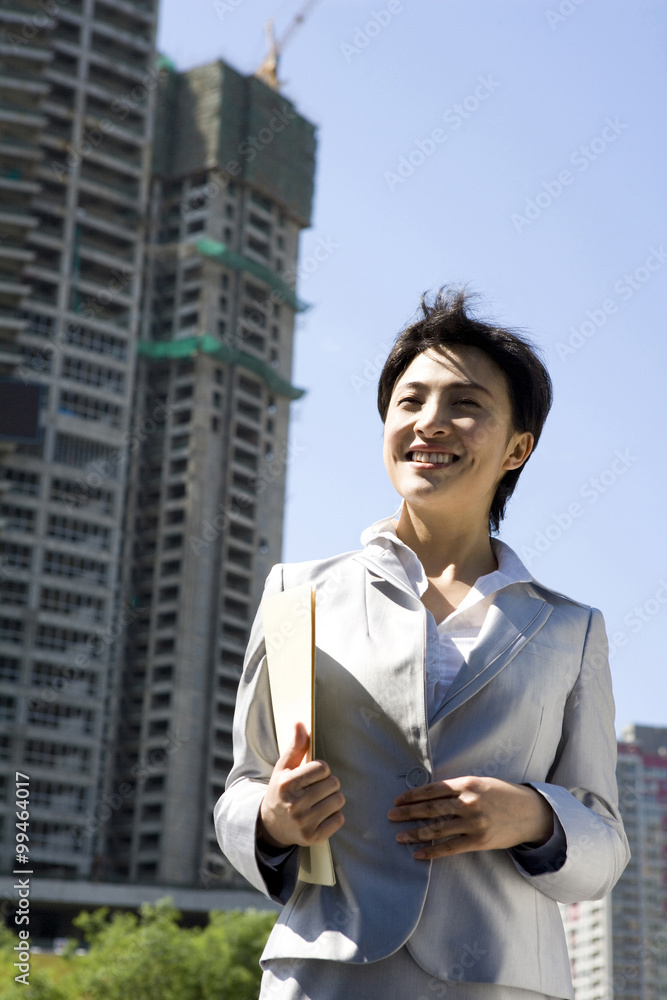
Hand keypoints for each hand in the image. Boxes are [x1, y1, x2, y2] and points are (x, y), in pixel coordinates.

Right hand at [258, 722, 344, 848]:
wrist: (271, 825)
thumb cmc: (281, 791)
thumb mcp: (284, 768)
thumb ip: (295, 746)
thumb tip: (300, 723)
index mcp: (286, 785)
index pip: (322, 768)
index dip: (321, 769)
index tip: (313, 775)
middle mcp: (294, 805)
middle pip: (333, 784)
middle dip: (328, 783)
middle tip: (316, 788)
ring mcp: (304, 823)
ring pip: (338, 800)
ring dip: (333, 798)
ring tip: (319, 800)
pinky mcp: (313, 837)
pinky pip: (339, 819)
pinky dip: (334, 815)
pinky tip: (321, 814)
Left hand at [387, 776, 553, 859]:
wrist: (530, 813)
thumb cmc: (502, 795)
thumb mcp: (480, 783)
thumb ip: (457, 788)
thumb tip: (429, 795)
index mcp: (467, 784)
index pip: (433, 790)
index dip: (413, 796)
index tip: (398, 800)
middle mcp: (468, 802)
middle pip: (431, 808)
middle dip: (408, 813)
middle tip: (391, 815)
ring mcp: (473, 823)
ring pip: (437, 829)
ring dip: (415, 833)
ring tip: (399, 836)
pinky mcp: (479, 841)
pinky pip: (450, 847)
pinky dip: (432, 851)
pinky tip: (418, 853)